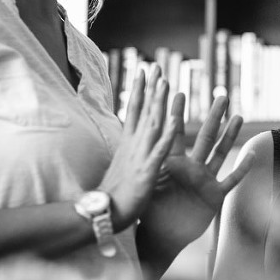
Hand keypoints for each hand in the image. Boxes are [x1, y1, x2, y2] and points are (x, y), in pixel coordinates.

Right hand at [98, 66, 177, 231]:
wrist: (104, 213)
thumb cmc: (114, 192)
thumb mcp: (121, 164)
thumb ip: (128, 148)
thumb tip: (128, 137)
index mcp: (127, 142)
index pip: (133, 109)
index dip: (139, 89)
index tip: (144, 70)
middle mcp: (132, 144)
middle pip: (143, 110)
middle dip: (150, 87)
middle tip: (156, 66)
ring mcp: (139, 156)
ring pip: (152, 124)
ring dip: (159, 103)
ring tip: (166, 83)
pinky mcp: (146, 171)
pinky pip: (159, 150)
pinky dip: (167, 134)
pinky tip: (176, 120)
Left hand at [139, 94, 254, 251]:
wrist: (161, 235)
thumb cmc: (151, 210)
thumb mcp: (146, 184)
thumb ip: (143, 164)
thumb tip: (129, 145)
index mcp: (173, 162)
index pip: (176, 132)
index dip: (177, 113)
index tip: (179, 92)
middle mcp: (192, 167)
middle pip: (206, 137)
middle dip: (214, 117)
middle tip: (222, 96)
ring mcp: (205, 180)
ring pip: (221, 153)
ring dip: (230, 135)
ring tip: (238, 116)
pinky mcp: (214, 196)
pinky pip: (231, 180)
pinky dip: (242, 169)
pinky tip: (253, 155)